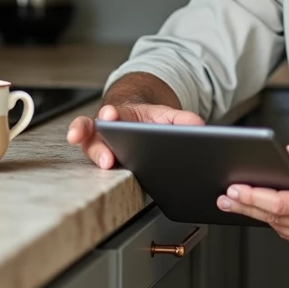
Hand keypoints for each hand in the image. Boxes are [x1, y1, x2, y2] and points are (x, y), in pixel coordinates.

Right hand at [67, 103, 204, 169]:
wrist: (136, 124)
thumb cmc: (146, 121)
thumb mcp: (163, 116)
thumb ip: (179, 119)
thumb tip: (198, 125)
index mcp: (120, 114)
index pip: (111, 113)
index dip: (110, 115)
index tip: (110, 115)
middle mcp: (105, 129)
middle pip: (92, 131)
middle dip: (98, 143)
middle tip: (107, 156)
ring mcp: (101, 145)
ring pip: (90, 148)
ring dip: (97, 157)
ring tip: (107, 163)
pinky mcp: (104, 160)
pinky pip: (97, 163)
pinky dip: (100, 166)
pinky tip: (110, 174)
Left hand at [217, 141, 288, 256]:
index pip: (280, 203)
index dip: (254, 197)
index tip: (235, 189)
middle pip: (273, 218)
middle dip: (245, 206)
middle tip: (225, 196)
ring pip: (278, 228)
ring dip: (257, 215)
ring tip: (236, 202)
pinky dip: (275, 222)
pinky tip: (262, 212)